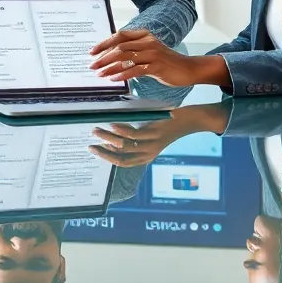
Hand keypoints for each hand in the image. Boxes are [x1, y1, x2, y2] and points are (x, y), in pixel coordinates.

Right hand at [88, 105, 228, 166]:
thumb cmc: (168, 124)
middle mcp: (149, 153)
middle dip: (103, 152)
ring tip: (96, 130)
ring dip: (108, 138)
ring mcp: (152, 144)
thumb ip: (136, 135)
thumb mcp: (152, 134)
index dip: (107, 158)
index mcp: (147, 155)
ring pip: (126, 145)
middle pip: (121, 157)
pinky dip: (122, 130)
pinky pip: (135, 134)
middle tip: (90, 145)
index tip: (93, 150)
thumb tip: (113, 130)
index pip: (122, 162)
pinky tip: (112, 124)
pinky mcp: (156, 133)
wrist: (192, 120)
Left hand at [89, 30, 196, 85]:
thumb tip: (111, 57)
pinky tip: (114, 79)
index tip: (92, 52)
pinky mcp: (157, 66)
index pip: (120, 35)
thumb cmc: (167, 62)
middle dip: (103, 57)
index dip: (104, 43)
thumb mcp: (149, 52)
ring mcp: (153, 54)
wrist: (189, 69)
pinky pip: (135, 70)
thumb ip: (133, 52)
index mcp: (144, 36)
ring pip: (126, 58)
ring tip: (100, 74)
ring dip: (110, 67)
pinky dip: (122, 74)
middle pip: (120, 47)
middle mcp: (148, 42)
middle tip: (92, 66)